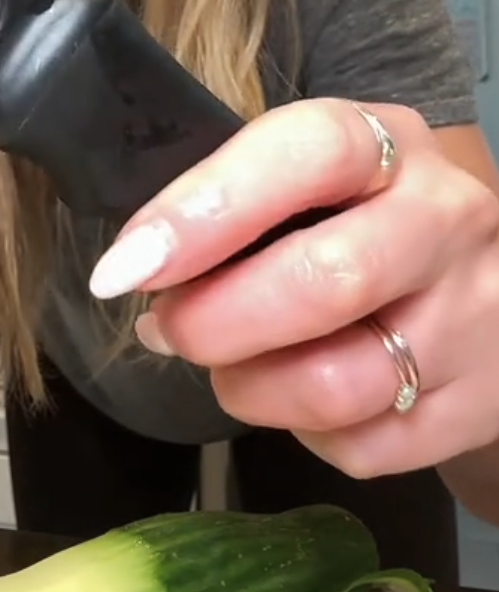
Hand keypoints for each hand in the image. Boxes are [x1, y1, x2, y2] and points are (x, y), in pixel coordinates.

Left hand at [89, 98, 498, 476]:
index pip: (309, 153)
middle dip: (216, 320)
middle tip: (166, 328)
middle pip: (328, 281)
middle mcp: (447, 218)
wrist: (485, 275)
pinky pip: (367, 447)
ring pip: (341, 383)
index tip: (128, 264)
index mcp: (389, 143)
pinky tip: (296, 397)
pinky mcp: (482, 402)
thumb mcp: (315, 175)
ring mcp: (474, 315)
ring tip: (226, 368)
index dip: (209, 208)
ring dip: (250, 388)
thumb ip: (238, 203)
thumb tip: (138, 269)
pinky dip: (306, 433)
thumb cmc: (362, 214)